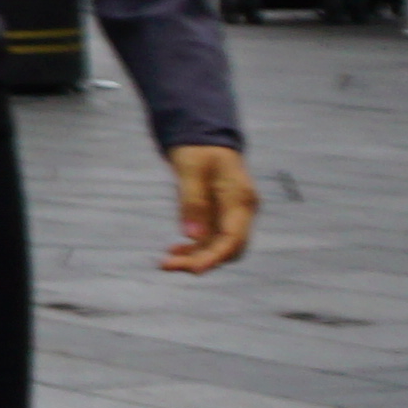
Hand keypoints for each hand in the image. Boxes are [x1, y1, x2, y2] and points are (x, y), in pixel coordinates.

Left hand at [161, 142, 255, 273]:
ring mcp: (231, 215)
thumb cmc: (198, 150)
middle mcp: (241, 211)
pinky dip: (194, 247)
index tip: (194, 269)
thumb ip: (192, 202)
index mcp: (241, 199)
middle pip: (228, 248)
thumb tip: (193, 236)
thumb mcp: (190, 170)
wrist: (202, 138)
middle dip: (201, 260)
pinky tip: (174, 250)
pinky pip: (210, 239)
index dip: (215, 257)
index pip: (234, 238)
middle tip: (167, 265)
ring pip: (218, 247)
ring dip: (195, 256)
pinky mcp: (220, 216)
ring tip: (166, 261)